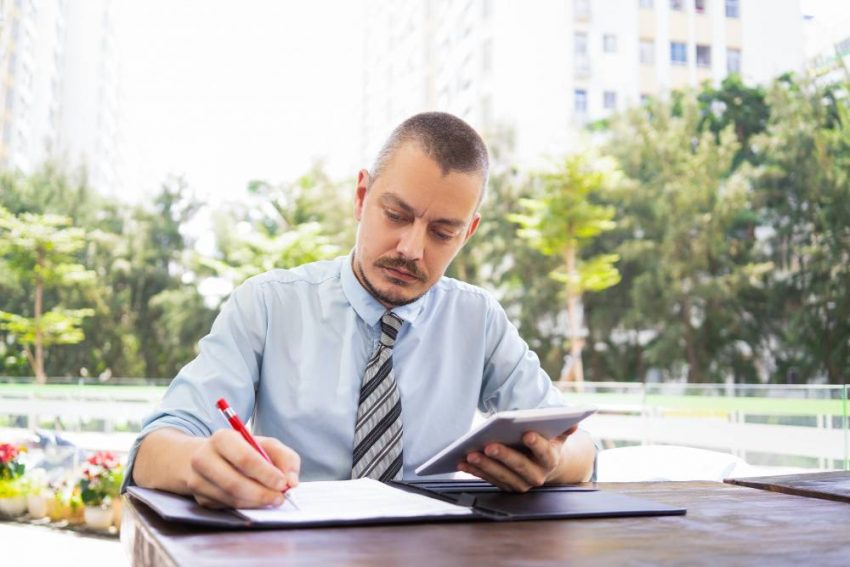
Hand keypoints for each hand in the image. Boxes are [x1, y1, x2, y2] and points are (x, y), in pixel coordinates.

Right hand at [185, 429, 300, 508]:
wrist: (208, 457)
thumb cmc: (243, 450)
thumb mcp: (266, 445)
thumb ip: (285, 458)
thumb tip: (292, 482)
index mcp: (222, 438)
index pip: (244, 459)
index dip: (266, 474)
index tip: (283, 483)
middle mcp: (204, 458)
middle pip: (234, 482)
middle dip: (262, 493)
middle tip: (280, 498)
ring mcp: (197, 480)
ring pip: (231, 498)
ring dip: (256, 502)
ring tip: (272, 499)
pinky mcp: (200, 498)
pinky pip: (227, 507)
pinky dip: (246, 506)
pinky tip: (256, 501)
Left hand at [457, 425, 577, 491]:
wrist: (546, 464)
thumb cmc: (549, 442)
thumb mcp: (559, 433)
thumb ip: (564, 427)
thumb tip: (574, 422)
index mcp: (551, 460)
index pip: (545, 453)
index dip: (537, 444)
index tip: (527, 433)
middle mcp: (536, 476)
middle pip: (519, 467)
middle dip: (503, 456)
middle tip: (489, 445)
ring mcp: (520, 483)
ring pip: (501, 476)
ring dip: (484, 466)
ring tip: (470, 453)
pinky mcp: (505, 485)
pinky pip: (488, 479)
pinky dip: (474, 471)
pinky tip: (462, 461)